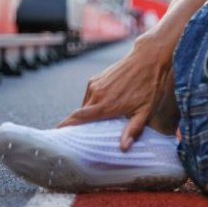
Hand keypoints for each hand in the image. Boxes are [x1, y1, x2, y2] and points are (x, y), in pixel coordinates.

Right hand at [57, 30, 174, 150]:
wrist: (148, 58)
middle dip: (77, 126)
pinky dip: (92, 104)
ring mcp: (95, 85)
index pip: (78, 118)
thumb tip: (124, 148)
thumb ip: (133, 130)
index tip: (58, 136)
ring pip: (85, 105)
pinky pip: (89, 96)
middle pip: (79, 114)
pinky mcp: (96, 78)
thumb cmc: (149, 85)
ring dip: (88, 114)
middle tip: (82, 138)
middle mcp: (97, 94)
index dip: (66, 127)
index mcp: (106, 105)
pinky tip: (103, 107)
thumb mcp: (145, 111)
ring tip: (97, 123)